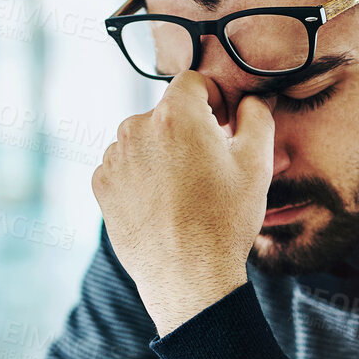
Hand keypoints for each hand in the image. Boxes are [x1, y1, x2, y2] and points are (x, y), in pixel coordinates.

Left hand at [91, 71, 274, 334]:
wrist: (187, 276)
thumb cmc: (224, 220)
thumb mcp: (257, 164)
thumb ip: (256, 117)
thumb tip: (250, 100)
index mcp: (176, 115)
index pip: (193, 82)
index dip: (213, 98)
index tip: (223, 123)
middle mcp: (136, 127)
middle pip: (167, 112)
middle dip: (188, 129)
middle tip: (209, 165)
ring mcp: (114, 157)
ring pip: (144, 139)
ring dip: (163, 152)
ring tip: (185, 190)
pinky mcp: (102, 184)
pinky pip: (125, 166)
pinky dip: (142, 176)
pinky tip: (163, 203)